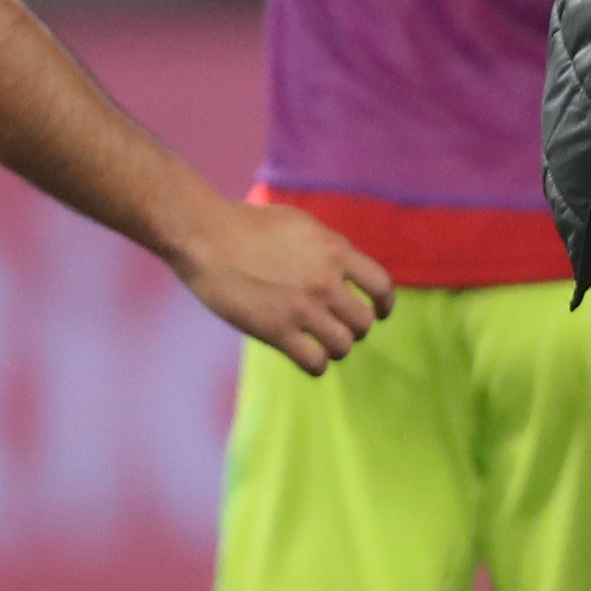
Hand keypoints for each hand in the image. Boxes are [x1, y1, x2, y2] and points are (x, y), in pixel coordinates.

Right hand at [176, 199, 393, 374]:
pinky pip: (314, 361)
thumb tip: (344, 266)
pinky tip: (310, 360)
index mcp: (335, 251)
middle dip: (356, 329)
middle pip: (364, 321)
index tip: (380, 312)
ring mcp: (302, 308)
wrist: (206, 236)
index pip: (381, 286)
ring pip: (343, 345)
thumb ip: (327, 247)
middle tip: (341, 329)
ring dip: (337, 348)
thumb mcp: (300, 225)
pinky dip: (317, 365)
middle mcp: (325, 281)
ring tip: (325, 345)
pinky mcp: (276, 330)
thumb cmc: (247, 225)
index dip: (384, 304)